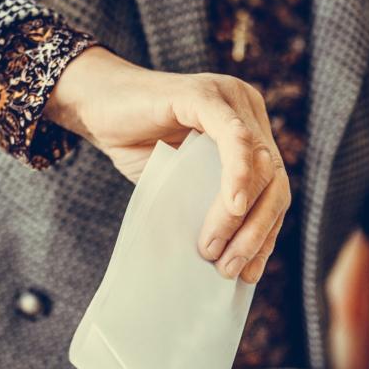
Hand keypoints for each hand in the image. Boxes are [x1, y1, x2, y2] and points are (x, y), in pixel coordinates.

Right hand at [45, 47, 289, 283]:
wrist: (94, 107)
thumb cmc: (138, 145)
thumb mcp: (183, 181)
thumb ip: (210, 202)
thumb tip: (230, 260)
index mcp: (250, 129)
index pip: (274, 187)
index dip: (266, 233)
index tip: (249, 273)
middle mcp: (247, 108)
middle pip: (274, 178)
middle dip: (257, 231)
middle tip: (228, 269)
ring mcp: (228, 98)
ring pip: (258, 162)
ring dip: (240, 214)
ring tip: (213, 249)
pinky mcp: (202, 94)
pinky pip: (232, 138)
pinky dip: (237, 174)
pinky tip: (233, 206)